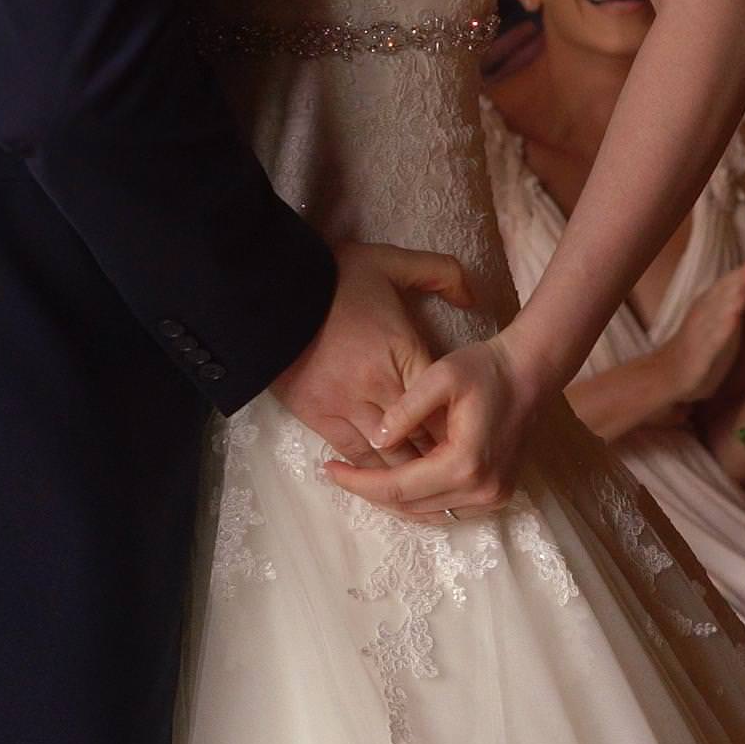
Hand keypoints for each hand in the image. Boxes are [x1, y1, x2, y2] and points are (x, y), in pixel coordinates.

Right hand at [271, 242, 472, 463]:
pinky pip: (355, 454)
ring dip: (411, 470)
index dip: (460, 428)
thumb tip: (472, 298)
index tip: (475, 439)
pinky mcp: (321, 418)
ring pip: (390, 454)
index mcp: (404, 352)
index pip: (442, 405)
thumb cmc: (332, 278)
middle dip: (442, 456)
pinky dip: (373, 471)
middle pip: (422, 437)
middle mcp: (381, 387)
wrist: (270, 296)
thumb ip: (441, 272)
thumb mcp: (391, 261)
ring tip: (429, 481)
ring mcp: (350, 406)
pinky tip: (386, 480)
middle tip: (459, 470)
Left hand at [327, 332, 535, 522]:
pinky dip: (419, 500)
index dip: (359, 482)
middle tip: (338, 472)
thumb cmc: (485, 368)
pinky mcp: (497, 495)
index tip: (329, 469)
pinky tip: (398, 478)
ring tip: (362, 477)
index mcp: (464, 464)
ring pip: (428, 514)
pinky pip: (447, 509)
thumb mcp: (440, 376)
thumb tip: (375, 440)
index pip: (398, 487)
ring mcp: (493, 498)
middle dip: (370, 492)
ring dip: (393, 500)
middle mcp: (481, 491)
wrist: (530, 372)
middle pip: (410, 507)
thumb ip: (406, 410)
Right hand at [656, 264, 744, 411]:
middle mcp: (702, 315)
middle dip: (736, 282)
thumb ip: (728, 304)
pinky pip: (714, 340)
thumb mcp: (713, 322)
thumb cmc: (695, 347)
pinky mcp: (701, 353)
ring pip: (717, 313)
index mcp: (705, 306)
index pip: (723, 287)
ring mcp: (700, 333)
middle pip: (721, 296)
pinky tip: (734, 320)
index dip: (737, 276)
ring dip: (731, 300)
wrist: (667, 374)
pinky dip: (723, 329)